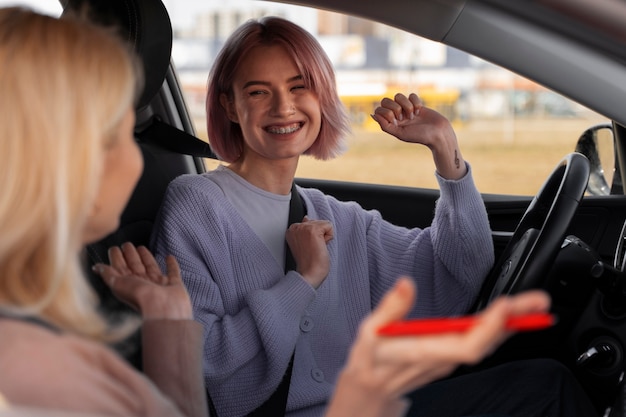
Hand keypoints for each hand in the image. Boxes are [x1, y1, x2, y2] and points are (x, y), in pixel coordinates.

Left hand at [92, 242, 192, 319]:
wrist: (163, 309)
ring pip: (151, 267)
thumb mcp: (117, 284)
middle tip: (127, 244)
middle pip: (134, 266)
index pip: (120, 267)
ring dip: (146, 257)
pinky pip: (172, 271)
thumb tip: (96, 267)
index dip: (116, 257)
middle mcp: (142, 284)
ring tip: (142, 247)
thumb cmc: (140, 298)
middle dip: (130, 255)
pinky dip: (171, 265)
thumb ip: (107, 274)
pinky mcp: (173, 284)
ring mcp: (158, 284)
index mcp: (128, 283)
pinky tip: (169, 257)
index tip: (114, 248)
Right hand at [285, 216, 332, 288]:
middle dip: (319, 235)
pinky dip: (329, 237)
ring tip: (316, 248)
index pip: (310, 223)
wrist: (309, 274)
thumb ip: (304, 229)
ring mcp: (304, 227)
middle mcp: (295, 227)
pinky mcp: (313, 230)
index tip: (308, 247)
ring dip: (324, 237)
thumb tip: (306, 218)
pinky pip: (329, 226)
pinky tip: (321, 246)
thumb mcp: (303, 243)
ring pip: (324, 224)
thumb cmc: (308, 263)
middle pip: (318, 222)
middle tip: (313, 249)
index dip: (313, 236)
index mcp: (291, 230)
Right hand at [326, 276, 550, 416]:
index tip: (505, 306)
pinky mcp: (450, 359)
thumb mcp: (368, 333)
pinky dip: (498, 329)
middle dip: (512, 322)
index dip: (489, 329)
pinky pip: (480, 345)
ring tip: (533, 306)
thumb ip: (390, 309)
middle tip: (538, 302)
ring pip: (486, 345)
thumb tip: (406, 284)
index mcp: (422, 352)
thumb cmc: (368, 362)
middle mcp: (441, 360)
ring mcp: (448, 362)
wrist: (369, 393)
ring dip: (511, 325)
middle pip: (484, 344)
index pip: (465, 346)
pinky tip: (508, 317)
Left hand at [371, 93, 466, 179]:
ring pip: (398, 96)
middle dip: (395, 107)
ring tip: (413, 115)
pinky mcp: (416, 103)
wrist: (438, 133)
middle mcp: (396, 115)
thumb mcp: (400, 134)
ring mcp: (406, 108)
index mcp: (390, 123)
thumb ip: (385, 126)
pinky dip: (416, 102)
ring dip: (406, 105)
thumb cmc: (419, 136)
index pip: (379, 110)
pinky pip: (411, 95)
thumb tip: (373, 115)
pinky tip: (420, 111)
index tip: (397, 121)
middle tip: (403, 117)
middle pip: (385, 100)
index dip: (387, 113)